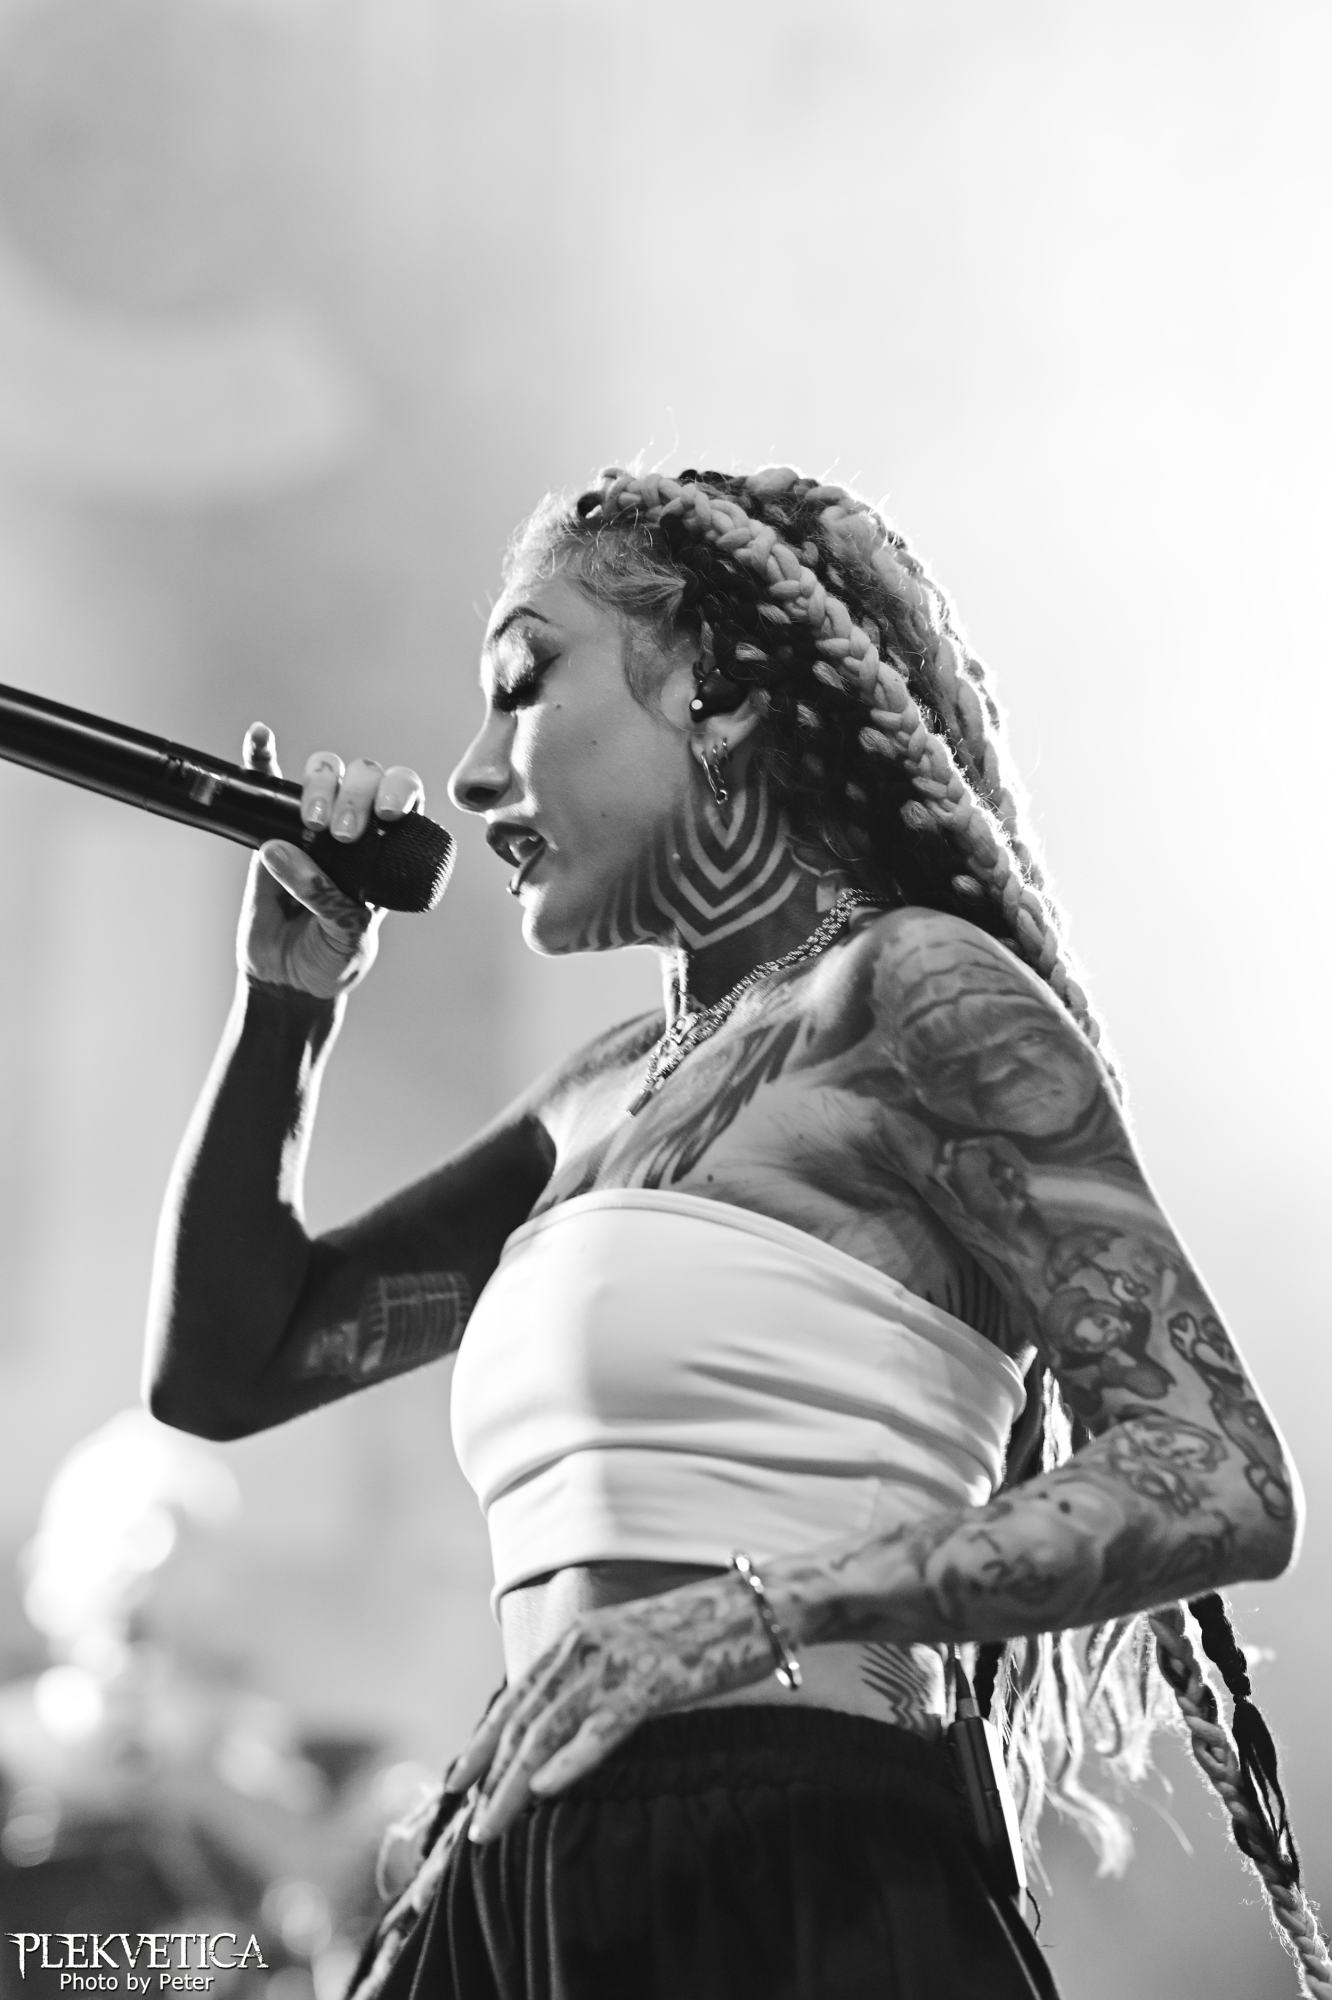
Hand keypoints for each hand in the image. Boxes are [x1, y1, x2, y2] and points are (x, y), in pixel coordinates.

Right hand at [235, 723, 423, 999]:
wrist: (289, 979)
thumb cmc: (331, 957)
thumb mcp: (344, 935)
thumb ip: (323, 896)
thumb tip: (281, 850)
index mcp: (389, 852)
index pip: (405, 802)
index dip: (400, 794)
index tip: (386, 816)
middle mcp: (356, 829)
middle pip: (364, 779)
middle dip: (356, 795)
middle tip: (340, 834)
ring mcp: (312, 825)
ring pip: (323, 775)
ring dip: (319, 784)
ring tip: (310, 820)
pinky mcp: (270, 828)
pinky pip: (266, 785)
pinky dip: (261, 758)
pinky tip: (259, 738)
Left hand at [447, 1572, 777, 1843]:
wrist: (758, 1603)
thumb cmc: (703, 1630)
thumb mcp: (634, 1644)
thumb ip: (597, 1674)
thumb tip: (567, 1721)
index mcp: (580, 1636)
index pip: (517, 1696)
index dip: (483, 1741)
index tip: (457, 1780)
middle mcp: (586, 1644)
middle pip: (523, 1720)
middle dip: (489, 1776)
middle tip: (468, 1825)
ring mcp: (617, 1663)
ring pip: (549, 1732)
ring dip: (514, 1784)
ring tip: (491, 1825)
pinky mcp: (652, 1681)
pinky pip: (602, 1728)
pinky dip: (571, 1761)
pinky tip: (547, 1790)